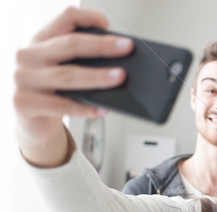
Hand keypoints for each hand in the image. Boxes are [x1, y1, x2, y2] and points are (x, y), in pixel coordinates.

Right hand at [13, 6, 132, 166]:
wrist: (33, 122)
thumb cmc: (54, 92)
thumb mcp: (65, 70)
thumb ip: (83, 61)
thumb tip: (118, 61)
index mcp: (41, 41)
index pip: (65, 19)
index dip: (88, 18)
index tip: (109, 25)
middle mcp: (29, 56)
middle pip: (69, 45)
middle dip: (101, 46)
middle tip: (125, 49)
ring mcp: (24, 79)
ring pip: (66, 76)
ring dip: (97, 77)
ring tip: (119, 78)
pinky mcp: (25, 103)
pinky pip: (61, 106)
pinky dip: (85, 108)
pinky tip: (102, 109)